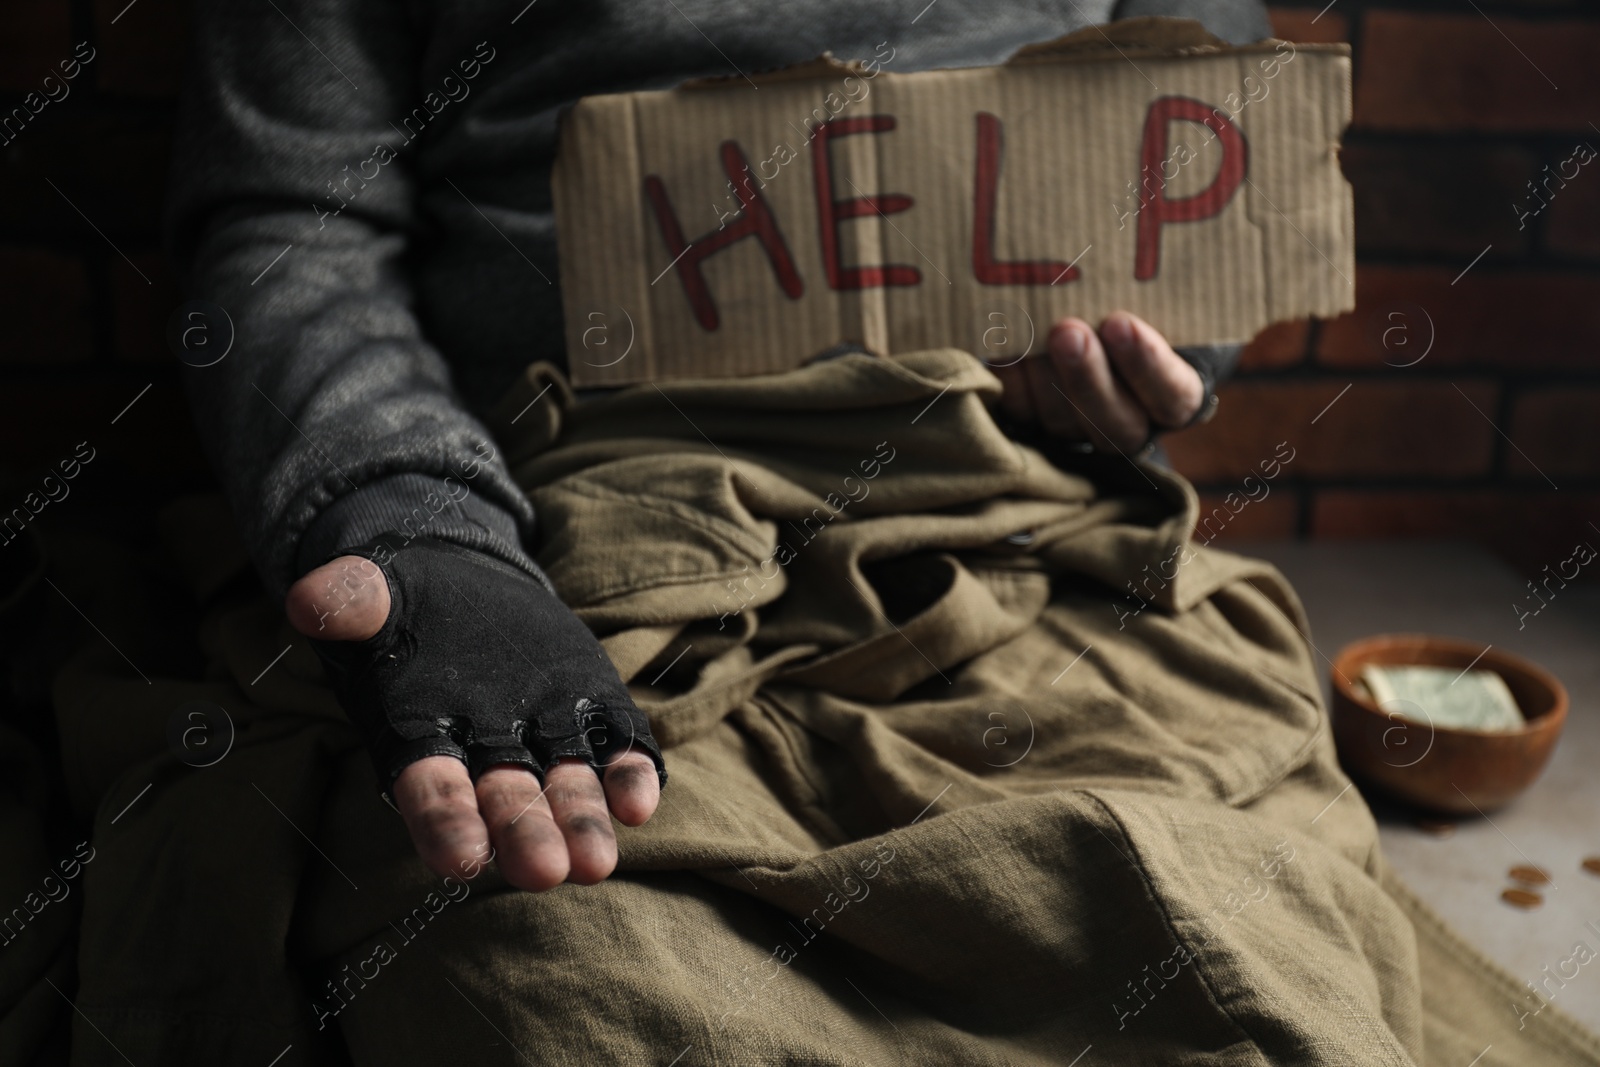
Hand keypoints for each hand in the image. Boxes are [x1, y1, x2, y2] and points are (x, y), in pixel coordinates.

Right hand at [285, 539, 663, 891]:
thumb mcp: (374, 594)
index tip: (459, 858)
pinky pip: (614, 752)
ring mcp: (546, 737)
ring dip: (582, 825)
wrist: (464, 582)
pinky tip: (640, 801)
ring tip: (597, 862)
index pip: (430, 791)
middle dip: (524, 837)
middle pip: (506, 804)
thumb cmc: (404, 604)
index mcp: (420, 736)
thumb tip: (309, 602)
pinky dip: (627, 778)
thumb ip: (349, 601)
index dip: (444, 823)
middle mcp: (486, 753)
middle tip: (544, 873)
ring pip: (564, 791)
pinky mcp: (591, 716)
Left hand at [988, 310, 1204, 452]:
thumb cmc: (1137, 308)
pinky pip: (1022, 416)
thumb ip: (1144, 295)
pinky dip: (1009, 383)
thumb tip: (1136, 240)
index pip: (1172, 394)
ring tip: (1025, 335)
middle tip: (1067, 332)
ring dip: (1042, 379)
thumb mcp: (1154, 301)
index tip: (1121, 323)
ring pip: (1064, 422)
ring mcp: (1080, 431)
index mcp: (1174, 394)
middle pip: (1116, 422)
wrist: (1093, 323)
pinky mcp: (1036, 429)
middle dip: (1087, 376)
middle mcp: (1130, 422)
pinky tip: (997, 351)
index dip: (1148, 364)